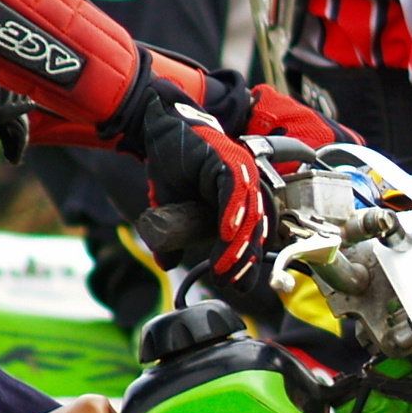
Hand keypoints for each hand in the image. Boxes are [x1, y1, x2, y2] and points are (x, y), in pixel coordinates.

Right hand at [139, 94, 269, 285]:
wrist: (157, 127)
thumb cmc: (168, 162)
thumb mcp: (169, 206)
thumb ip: (172, 234)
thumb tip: (166, 264)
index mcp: (236, 197)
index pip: (248, 235)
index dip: (244, 262)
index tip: (237, 286)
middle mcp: (245, 185)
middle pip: (254, 229)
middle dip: (244, 261)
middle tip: (232, 284)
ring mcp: (239, 172)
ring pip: (248, 214)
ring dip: (238, 244)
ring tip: (225, 269)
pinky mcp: (229, 161)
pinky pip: (236, 191)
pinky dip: (233, 213)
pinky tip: (225, 233)